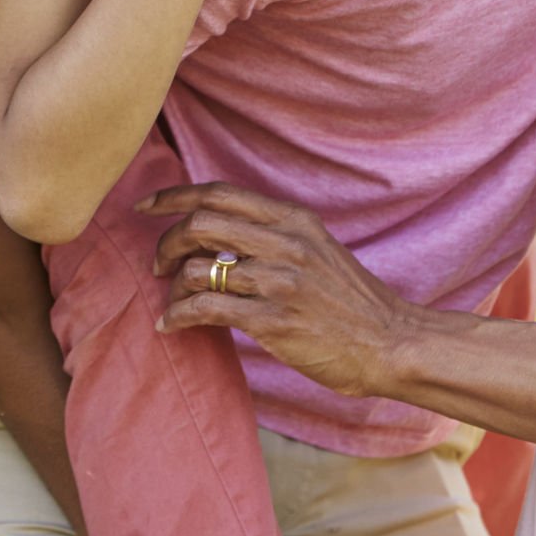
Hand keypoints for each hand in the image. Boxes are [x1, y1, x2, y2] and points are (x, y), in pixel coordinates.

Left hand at [140, 180, 411, 399]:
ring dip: (172, 285)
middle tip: (158, 264)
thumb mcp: (317, 248)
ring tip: (169, 300)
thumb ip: (274, 233)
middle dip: (166, 241)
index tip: (144, 206)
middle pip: (200, 223)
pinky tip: (170, 325)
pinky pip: (206, 309)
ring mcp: (280, 280)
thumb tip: (216, 230)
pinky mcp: (274, 320)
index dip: (173, 196)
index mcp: (294, 219)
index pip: (219, 193)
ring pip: (198, 268)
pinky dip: (178, 315)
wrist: (391, 343)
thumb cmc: (350, 302)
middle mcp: (285, 242)